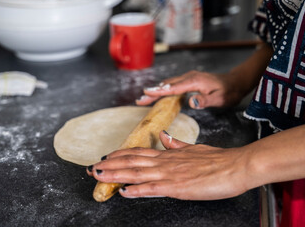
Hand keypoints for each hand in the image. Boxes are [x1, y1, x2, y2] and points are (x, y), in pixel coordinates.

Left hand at [87, 131, 251, 199]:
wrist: (236, 165)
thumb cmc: (217, 159)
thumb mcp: (193, 148)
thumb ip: (176, 144)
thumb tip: (163, 136)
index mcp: (169, 154)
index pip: (138, 152)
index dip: (119, 155)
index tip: (105, 157)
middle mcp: (165, 162)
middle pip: (131, 161)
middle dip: (110, 165)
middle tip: (91, 168)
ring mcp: (170, 174)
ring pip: (136, 173)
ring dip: (115, 174)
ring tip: (98, 175)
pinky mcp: (177, 187)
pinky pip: (152, 189)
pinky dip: (136, 190)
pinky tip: (123, 191)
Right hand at [136, 70, 244, 108]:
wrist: (236, 82)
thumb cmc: (229, 92)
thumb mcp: (220, 99)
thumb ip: (205, 100)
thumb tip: (191, 103)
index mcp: (194, 81)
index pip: (173, 88)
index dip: (159, 91)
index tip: (146, 93)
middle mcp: (189, 77)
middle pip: (167, 85)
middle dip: (152, 92)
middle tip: (140, 100)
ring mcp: (189, 77)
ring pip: (169, 84)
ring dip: (156, 90)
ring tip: (144, 98)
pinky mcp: (189, 80)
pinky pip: (173, 85)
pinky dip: (164, 89)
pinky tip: (159, 94)